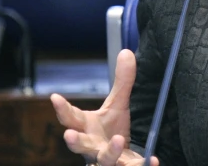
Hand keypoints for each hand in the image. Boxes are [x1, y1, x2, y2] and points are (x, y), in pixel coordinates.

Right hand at [50, 49, 159, 165]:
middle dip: (75, 141)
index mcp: (86, 128)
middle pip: (80, 145)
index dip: (62, 109)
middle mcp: (92, 146)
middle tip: (69, 135)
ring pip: (104, 160)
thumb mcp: (117, 106)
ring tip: (119, 140)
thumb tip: (126, 52)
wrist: (120, 160)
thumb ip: (121, 83)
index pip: (71, 118)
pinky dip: (141, 165)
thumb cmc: (111, 131)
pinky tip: (152, 159)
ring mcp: (106, 160)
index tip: (55, 97)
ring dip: (110, 152)